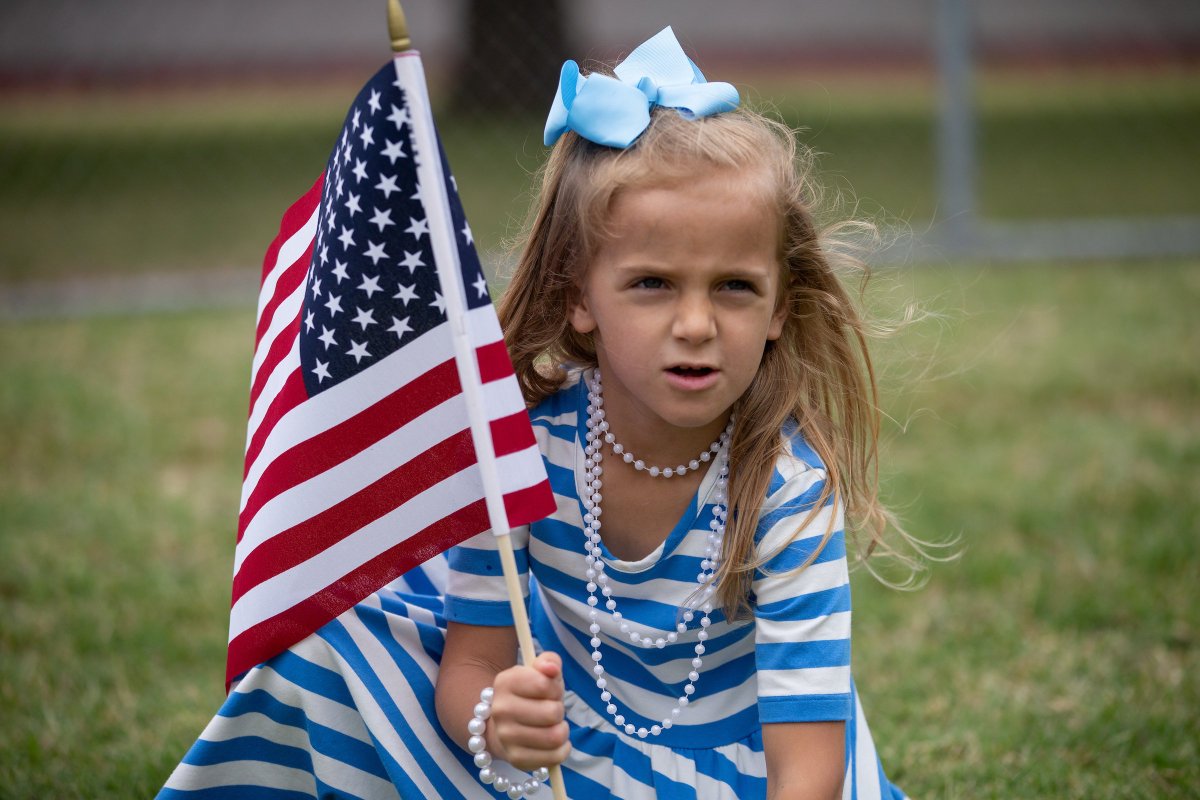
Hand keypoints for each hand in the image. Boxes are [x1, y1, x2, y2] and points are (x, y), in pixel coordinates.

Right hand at [487, 652, 570, 770]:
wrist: (504, 725)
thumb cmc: (529, 695)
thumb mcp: (538, 672)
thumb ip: (548, 662)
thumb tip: (551, 668)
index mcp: (505, 682)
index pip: (544, 684)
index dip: (555, 688)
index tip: (549, 691)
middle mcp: (500, 710)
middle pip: (553, 712)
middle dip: (559, 710)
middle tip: (551, 710)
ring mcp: (506, 736)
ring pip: (555, 736)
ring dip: (562, 730)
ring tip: (553, 726)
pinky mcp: (515, 759)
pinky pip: (554, 757)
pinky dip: (562, 749)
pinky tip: (554, 743)